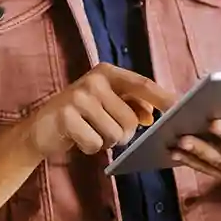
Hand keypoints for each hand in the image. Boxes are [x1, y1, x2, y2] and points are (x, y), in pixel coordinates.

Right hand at [27, 63, 175, 158]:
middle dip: (124, 134)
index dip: (163, 98)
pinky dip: (90, 148)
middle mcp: (94, 80)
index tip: (180, 110)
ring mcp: (79, 97)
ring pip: (115, 134)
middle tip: (105, 131)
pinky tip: (78, 138)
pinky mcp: (66, 117)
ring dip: (106, 141)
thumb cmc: (81, 116)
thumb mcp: (106, 104)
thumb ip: (131, 105)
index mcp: (107, 72)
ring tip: (90, 132)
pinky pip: (96, 144)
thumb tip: (153, 115)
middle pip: (130, 119)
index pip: (143, 84)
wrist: (40, 128)